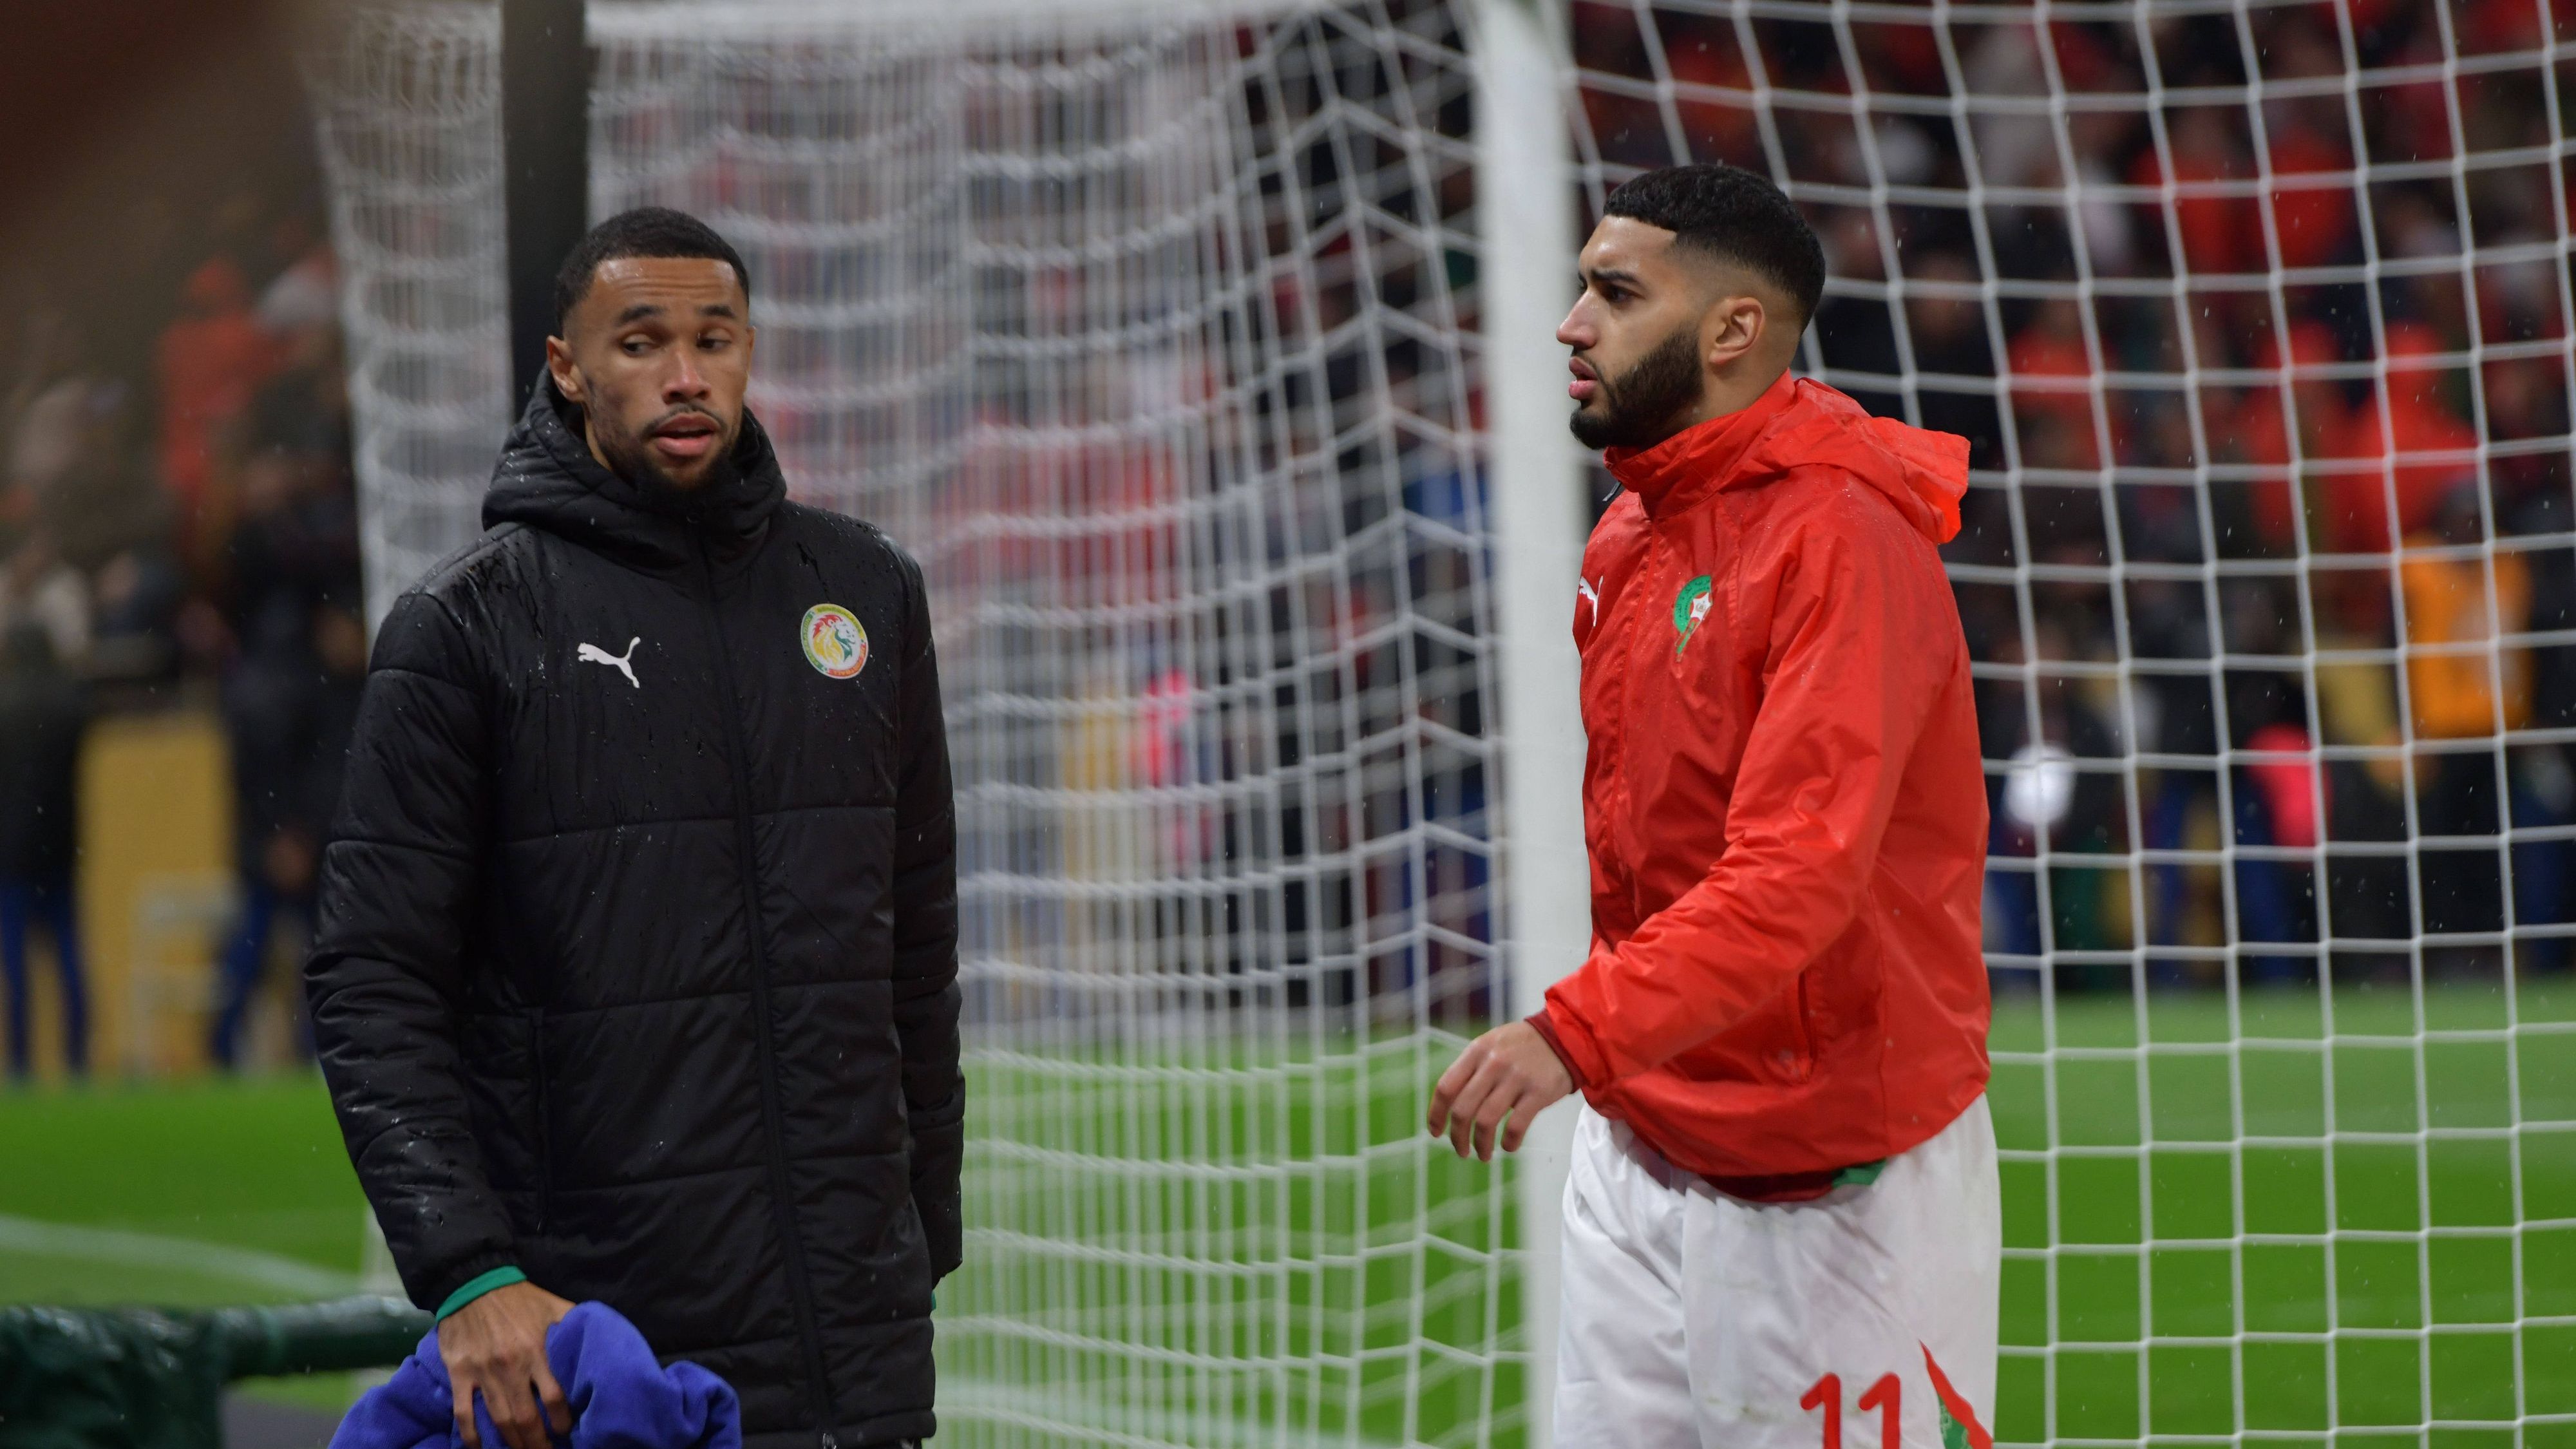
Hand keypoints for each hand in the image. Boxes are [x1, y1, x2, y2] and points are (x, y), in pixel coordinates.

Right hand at [438, 1281, 575, 1448]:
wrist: (472, 1283)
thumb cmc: (518, 1297)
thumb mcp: (553, 1306)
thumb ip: (574, 1325)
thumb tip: (600, 1339)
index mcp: (537, 1351)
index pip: (555, 1397)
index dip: (562, 1420)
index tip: (567, 1432)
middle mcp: (510, 1367)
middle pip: (527, 1417)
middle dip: (538, 1442)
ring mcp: (483, 1373)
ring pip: (499, 1420)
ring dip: (512, 1443)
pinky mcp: (460, 1374)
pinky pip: (464, 1413)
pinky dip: (472, 1435)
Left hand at [1426, 1020, 1574, 1160]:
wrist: (1565, 1037)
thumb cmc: (1522, 1046)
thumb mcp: (1491, 1045)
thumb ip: (1470, 1069)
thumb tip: (1447, 1107)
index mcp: (1476, 1051)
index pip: (1446, 1087)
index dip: (1436, 1114)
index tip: (1436, 1132)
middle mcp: (1493, 1063)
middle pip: (1463, 1109)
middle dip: (1457, 1137)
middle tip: (1461, 1151)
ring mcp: (1516, 1078)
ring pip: (1486, 1121)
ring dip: (1481, 1145)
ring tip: (1483, 1155)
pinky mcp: (1538, 1092)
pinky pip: (1516, 1126)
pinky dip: (1509, 1143)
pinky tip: (1508, 1146)